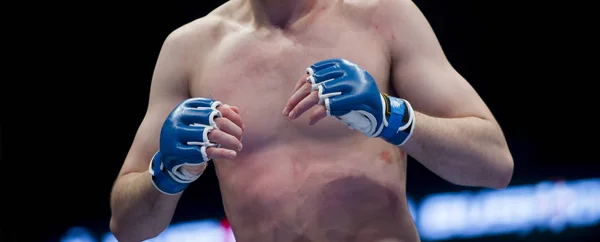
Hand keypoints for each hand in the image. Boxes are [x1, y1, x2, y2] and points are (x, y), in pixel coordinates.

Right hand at [150, 97, 243, 194]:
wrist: (169, 155)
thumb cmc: (190, 135)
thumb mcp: (200, 122)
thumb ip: (217, 114)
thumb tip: (236, 109)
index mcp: (184, 107)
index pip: (213, 106)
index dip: (230, 115)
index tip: (241, 124)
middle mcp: (178, 118)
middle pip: (213, 119)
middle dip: (232, 127)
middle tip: (241, 135)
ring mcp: (176, 135)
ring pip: (210, 135)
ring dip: (229, 140)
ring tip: (239, 145)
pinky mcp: (178, 152)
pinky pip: (206, 151)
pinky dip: (222, 153)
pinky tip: (232, 154)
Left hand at [283, 58, 413, 143]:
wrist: (383, 113)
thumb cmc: (359, 103)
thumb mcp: (342, 90)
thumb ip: (326, 86)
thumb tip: (299, 91)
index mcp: (343, 65)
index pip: (313, 72)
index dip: (299, 86)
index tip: (291, 99)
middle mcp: (347, 72)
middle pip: (313, 84)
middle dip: (296, 98)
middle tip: (286, 110)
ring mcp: (352, 84)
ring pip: (318, 95)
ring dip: (301, 107)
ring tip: (292, 116)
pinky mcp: (355, 99)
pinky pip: (329, 106)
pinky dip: (316, 115)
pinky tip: (310, 121)